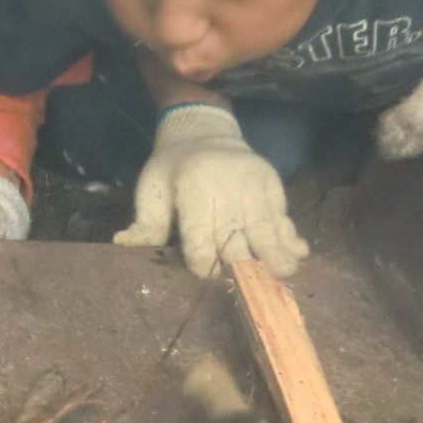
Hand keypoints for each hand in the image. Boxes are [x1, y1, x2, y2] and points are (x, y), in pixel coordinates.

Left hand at [115, 104, 306, 278]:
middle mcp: (227, 184)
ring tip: (282, 276)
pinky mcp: (273, 184)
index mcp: (193, 184)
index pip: (200, 228)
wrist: (205, 132)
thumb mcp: (152, 187)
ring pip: (265, 225)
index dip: (204, 256)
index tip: (209, 278)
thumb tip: (124, 244)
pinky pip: (282, 214)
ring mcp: (254, 184)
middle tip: (250, 290)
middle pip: (236, 231)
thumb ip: (146, 221)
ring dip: (274, 253)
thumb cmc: (173, 169)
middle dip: (242, 263)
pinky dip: (290, 236)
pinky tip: (298, 255)